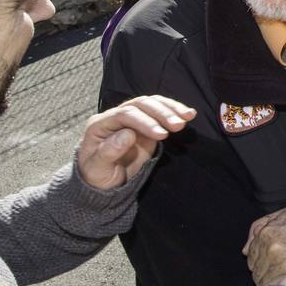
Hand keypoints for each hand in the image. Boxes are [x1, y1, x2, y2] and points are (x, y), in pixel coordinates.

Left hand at [77, 95, 195, 189]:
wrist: (105, 181)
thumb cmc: (98, 176)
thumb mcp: (97, 170)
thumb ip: (108, 152)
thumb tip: (128, 134)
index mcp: (99, 124)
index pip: (124, 114)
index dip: (144, 121)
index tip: (162, 135)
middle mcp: (115, 116)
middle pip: (140, 105)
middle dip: (161, 113)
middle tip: (178, 126)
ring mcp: (131, 118)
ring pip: (151, 103)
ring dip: (171, 109)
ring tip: (187, 117)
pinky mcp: (146, 123)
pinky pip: (160, 110)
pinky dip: (174, 110)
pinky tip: (188, 114)